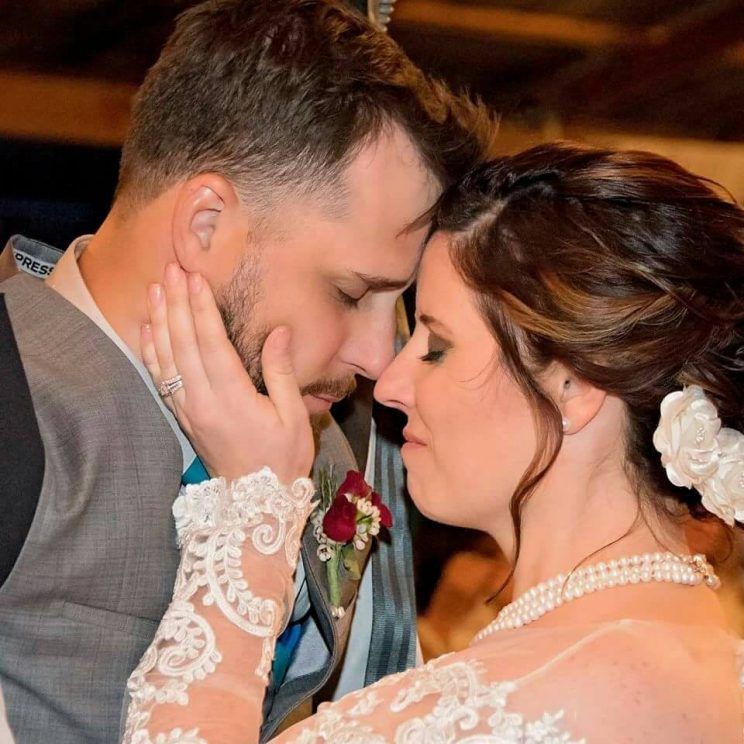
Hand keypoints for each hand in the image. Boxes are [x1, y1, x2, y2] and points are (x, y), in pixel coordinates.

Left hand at [141, 263, 313, 483]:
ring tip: (157, 288)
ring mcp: (188, 409)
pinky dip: (151, 350)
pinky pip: (160, 378)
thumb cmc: (281, 459)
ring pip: (166, 358)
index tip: (196, 278)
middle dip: (177, 303)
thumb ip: (282, 373)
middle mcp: (202, 401)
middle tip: (173, 269)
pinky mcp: (182, 416)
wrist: (254, 502)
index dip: (202, 309)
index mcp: (232, 399)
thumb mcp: (294, 418)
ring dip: (160, 320)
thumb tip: (279, 332)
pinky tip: (148, 328)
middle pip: (183, 344)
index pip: (211, 344)